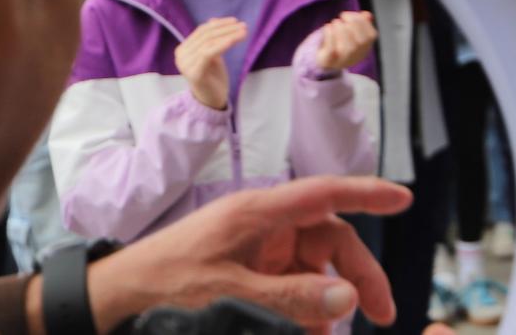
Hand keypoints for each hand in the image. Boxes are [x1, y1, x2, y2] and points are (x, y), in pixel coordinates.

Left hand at [84, 176, 414, 330]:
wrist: (111, 300)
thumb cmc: (163, 285)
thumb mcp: (228, 294)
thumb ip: (290, 298)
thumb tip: (348, 299)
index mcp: (259, 214)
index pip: (325, 195)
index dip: (368, 194)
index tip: (404, 199)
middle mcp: (264, 226)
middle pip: (330, 241)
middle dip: (358, 277)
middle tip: (380, 314)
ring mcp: (256, 249)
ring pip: (313, 269)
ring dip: (327, 301)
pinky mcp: (247, 271)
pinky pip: (290, 286)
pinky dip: (303, 309)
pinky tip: (306, 332)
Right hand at [176, 18, 247, 110]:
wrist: (211, 99)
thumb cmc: (213, 76)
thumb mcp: (213, 54)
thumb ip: (211, 39)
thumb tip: (214, 19)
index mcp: (184, 49)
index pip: (202, 31)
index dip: (219, 24)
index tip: (236, 21)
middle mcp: (181, 55)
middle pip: (206, 35)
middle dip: (226, 29)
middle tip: (244, 26)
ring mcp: (185, 64)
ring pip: (208, 43)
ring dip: (228, 35)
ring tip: (244, 31)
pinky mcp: (193, 73)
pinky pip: (208, 54)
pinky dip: (221, 45)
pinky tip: (233, 40)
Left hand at [315, 11, 377, 72]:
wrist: (324, 60)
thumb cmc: (340, 42)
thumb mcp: (352, 31)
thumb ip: (361, 22)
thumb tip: (367, 15)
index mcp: (365, 48)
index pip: (371, 35)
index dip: (362, 22)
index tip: (349, 14)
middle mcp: (357, 56)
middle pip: (361, 42)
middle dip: (352, 24)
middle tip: (342, 16)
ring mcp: (343, 60)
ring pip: (347, 48)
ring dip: (341, 30)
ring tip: (335, 22)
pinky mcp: (329, 61)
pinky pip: (331, 51)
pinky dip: (330, 36)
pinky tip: (328, 27)